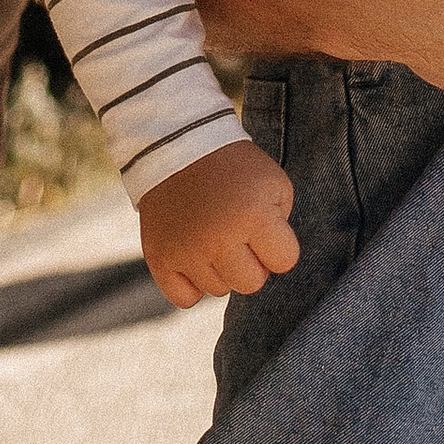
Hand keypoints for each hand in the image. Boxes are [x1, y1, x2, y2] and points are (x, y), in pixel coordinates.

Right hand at [137, 137, 300, 309]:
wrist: (178, 145)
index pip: (285, 262)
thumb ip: (281, 226)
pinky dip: (190, 284)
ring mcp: (186, 252)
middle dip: (251, 262)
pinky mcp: (159, 259)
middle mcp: (218, 239)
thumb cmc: (235, 167)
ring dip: (220, 268)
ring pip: (219, 290)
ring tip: (212, 234)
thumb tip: (270, 264)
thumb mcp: (273, 183)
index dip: (278, 245)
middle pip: (252, 284)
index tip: (265, 227)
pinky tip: (193, 257)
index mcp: (253, 216)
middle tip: (239, 235)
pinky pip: (185, 299)